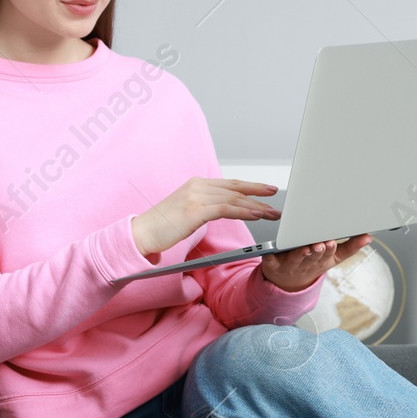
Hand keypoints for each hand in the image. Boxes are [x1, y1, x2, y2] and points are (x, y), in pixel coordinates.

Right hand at [130, 177, 280, 257]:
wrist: (140, 234)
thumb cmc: (162, 227)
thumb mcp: (188, 212)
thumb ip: (205, 207)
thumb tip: (224, 210)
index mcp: (197, 184)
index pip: (230, 184)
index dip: (250, 186)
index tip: (267, 190)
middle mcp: (198, 186)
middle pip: (235, 189)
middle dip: (258, 194)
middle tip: (276, 199)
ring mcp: (196, 196)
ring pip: (234, 199)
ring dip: (256, 206)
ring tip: (272, 212)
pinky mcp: (195, 210)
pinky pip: (226, 208)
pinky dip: (244, 211)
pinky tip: (256, 215)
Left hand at [260, 234, 373, 292]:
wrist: (290, 284)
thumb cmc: (313, 265)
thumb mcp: (334, 259)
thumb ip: (351, 247)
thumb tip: (368, 237)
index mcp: (322, 260)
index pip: (329, 255)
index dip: (330, 250)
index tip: (332, 243)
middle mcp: (307, 263)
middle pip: (313, 256)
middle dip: (318, 251)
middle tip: (321, 244)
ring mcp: (290, 264)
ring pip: (296, 258)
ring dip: (300, 254)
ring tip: (305, 247)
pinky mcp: (273, 264)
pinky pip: (270, 260)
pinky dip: (268, 257)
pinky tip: (267, 252)